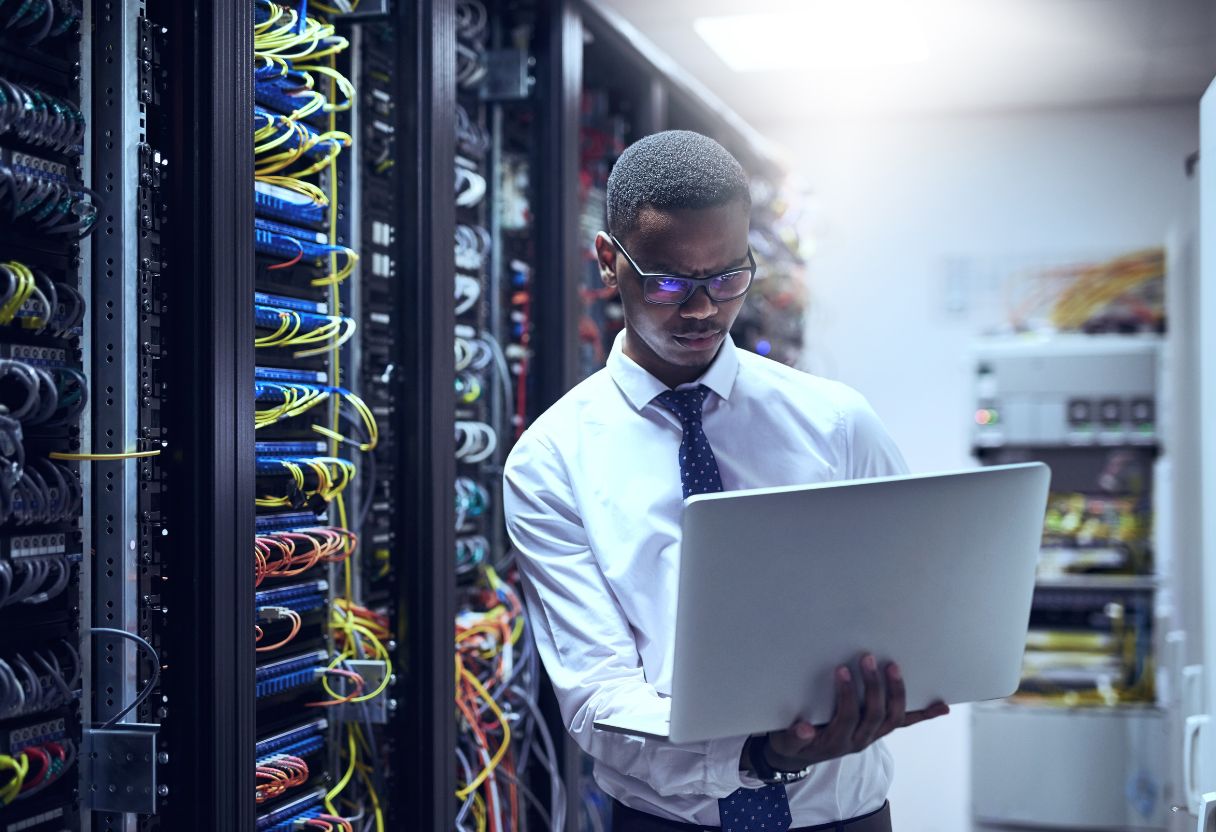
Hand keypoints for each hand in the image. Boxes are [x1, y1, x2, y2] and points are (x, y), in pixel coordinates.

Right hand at [759, 654, 949, 771]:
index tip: (842, 669)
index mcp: (837, 741)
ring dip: (896, 692)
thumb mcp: (786, 742)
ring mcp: (873, 735)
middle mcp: (860, 740)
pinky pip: (905, 724)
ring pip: (893, 718)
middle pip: (874, 714)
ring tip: (893, 666)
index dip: (847, 694)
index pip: (847, 717)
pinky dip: (924, 715)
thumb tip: (803, 730)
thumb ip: (793, 738)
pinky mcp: (879, 730)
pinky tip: (941, 707)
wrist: (801, 754)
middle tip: (867, 658)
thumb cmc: (793, 742)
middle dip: (873, 686)